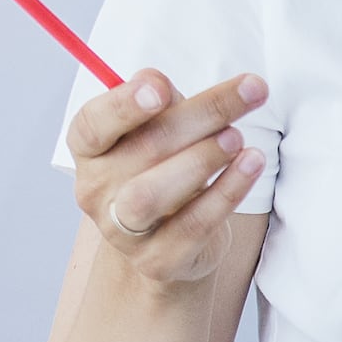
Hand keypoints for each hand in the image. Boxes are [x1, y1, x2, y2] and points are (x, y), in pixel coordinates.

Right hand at [66, 67, 263, 295]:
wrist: (168, 241)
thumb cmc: (165, 167)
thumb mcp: (161, 127)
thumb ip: (161, 101)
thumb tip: (156, 81)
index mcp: (91, 149)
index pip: (92, 124)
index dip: (122, 105)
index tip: (160, 88)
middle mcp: (95, 190)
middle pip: (142, 149)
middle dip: (201, 115)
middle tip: (249, 92)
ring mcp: (122, 231)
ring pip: (151, 195)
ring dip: (201, 160)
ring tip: (238, 137)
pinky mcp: (159, 259)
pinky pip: (193, 225)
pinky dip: (226, 192)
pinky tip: (250, 165)